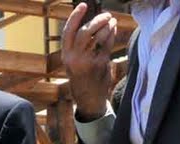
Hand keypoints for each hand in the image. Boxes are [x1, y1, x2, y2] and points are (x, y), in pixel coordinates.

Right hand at [60, 4, 119, 118]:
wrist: (89, 98)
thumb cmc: (83, 77)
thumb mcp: (75, 62)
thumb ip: (80, 46)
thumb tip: (92, 23)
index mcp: (66, 56)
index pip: (68, 32)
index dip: (75, 17)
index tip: (83, 5)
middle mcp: (74, 58)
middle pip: (85, 32)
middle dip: (97, 20)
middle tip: (106, 15)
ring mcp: (87, 62)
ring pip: (98, 37)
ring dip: (107, 26)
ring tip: (111, 21)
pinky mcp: (100, 64)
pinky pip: (108, 44)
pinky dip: (112, 34)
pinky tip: (113, 29)